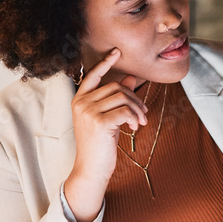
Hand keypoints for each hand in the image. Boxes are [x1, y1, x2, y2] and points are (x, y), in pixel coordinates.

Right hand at [63, 49, 148, 221]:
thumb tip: (131, 77)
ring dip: (137, 109)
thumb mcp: (108, 118)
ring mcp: (88, 111)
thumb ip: (116, 98)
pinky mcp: (98, 122)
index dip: (106, 62)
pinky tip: (135, 128)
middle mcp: (81, 103)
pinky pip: (125, 111)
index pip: (93, 75)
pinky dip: (135, 118)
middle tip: (143, 114)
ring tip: (140, 122)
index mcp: (79, 99)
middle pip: (116, 87)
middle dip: (134, 98)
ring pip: (122, 97)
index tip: (117, 52)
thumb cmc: (99, 144)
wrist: (91, 169)